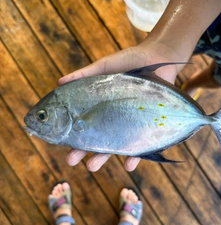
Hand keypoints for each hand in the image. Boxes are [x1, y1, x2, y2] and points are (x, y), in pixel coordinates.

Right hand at [59, 43, 185, 171]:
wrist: (158, 58)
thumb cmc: (129, 62)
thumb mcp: (104, 67)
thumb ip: (84, 75)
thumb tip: (59, 82)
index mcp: (100, 106)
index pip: (83, 124)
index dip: (72, 133)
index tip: (59, 142)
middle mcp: (113, 118)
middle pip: (95, 138)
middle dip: (82, 151)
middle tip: (71, 160)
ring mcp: (130, 124)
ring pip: (115, 146)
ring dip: (103, 158)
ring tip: (91, 167)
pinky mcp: (147, 126)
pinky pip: (142, 146)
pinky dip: (135, 157)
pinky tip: (128, 165)